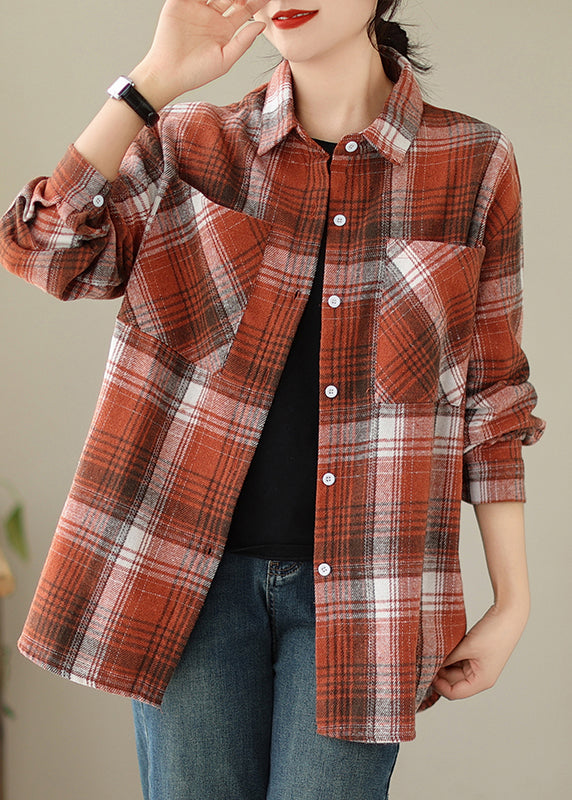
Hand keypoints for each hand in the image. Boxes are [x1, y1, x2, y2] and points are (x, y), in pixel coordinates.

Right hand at [131, 0, 269, 107]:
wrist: (169, 73)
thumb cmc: (196, 72)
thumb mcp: (225, 59)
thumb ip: (243, 42)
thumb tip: (262, 26)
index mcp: (225, 29)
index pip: (245, 10)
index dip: (257, 2)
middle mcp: (212, 16)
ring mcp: (197, 8)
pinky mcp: (180, 3)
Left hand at [431, 603, 528, 700]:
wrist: (509, 615)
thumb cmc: (494, 633)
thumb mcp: (467, 646)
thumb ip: (448, 658)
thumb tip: (430, 663)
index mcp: (481, 681)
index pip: (454, 693)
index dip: (438, 685)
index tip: (425, 672)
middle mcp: (480, 677)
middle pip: (453, 682)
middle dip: (439, 673)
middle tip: (424, 660)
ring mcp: (479, 666)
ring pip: (454, 671)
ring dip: (443, 663)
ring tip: (432, 652)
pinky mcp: (477, 655)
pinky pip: (459, 660)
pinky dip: (450, 655)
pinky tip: (441, 647)